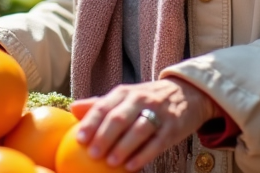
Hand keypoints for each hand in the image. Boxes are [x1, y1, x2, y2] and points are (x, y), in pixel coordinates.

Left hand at [70, 79, 219, 171]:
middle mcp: (140, 99)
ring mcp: (158, 113)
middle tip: (92, 153)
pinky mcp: (172, 127)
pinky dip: (143, 155)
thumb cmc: (147, 100)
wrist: (187, 94)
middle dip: (104, 136)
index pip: (104, 106)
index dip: (91, 122)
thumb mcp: (125, 97)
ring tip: (110, 162)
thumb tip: (73, 109)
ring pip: (138, 130)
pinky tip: (131, 166)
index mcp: (124, 93)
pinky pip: (157, 142)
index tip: (79, 139)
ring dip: (123, 146)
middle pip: (120, 117)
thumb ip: (100, 104)